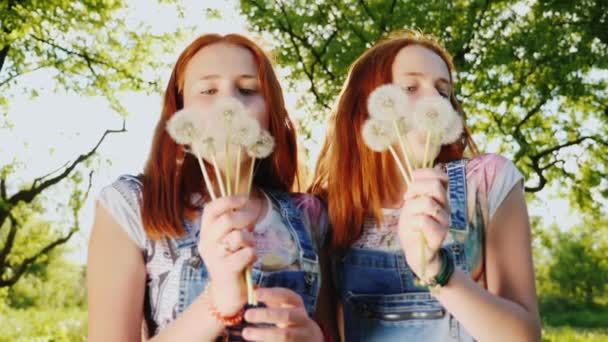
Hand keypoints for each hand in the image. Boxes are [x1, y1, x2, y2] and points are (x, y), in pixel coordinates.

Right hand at [199, 196, 257, 315]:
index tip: (244, 199)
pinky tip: (250, 260)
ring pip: (238, 236)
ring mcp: (214, 257)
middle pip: (227, 220)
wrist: (226, 293)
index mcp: (205, 232)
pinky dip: (253, 254)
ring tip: (249, 248)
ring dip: (250, 240)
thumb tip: (246, 204)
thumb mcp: (229, 239)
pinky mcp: (225, 270)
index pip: (211, 209)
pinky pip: (246, 253)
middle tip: (252, 226)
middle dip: (245, 219)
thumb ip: (234, 223)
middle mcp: (206, 243)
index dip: (228, 200)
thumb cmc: (231, 261)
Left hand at [242, 288, 323, 341]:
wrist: (310, 338)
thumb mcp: (285, 306)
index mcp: (297, 305)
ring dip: (263, 334)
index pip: (287, 296)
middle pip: (287, 316)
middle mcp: (302, 319)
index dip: (272, 294)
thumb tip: (252, 288)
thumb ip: (271, 298)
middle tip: (247, 314)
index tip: (255, 293)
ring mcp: (301, 335)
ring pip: (285, 335)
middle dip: (266, 314)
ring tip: (245, 332)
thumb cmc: (291, 318)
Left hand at [398, 168, 449, 279]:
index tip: (412, 185)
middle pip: (435, 186)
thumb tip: (415, 173)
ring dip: (412, 208)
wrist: (416, 252)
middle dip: (415, 189)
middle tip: (407, 199)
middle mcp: (446, 207)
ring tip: (410, 217)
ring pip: (428, 203)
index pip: (441, 177)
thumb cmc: (413, 227)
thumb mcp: (411, 205)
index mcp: (440, 198)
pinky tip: (413, 228)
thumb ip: (415, 190)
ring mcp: (445, 221)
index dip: (425, 174)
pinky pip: (424, 221)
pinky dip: (413, 222)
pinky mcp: (440, 235)